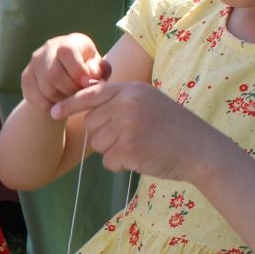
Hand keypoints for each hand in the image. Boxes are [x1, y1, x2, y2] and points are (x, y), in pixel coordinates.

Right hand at [19, 33, 109, 113]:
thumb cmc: (87, 69)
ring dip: (61, 100)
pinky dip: (50, 106)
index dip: (77, 70)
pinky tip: (59, 104)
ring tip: (71, 100)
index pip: (67, 53)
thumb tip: (90, 77)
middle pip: (53, 74)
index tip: (86, 83)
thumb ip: (100, 70)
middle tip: (79, 96)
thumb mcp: (98, 67)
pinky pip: (36, 98)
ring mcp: (34, 64)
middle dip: (70, 90)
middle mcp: (47, 50)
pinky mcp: (26, 78)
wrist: (66, 70)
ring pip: (45, 89)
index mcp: (68, 43)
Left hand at [51, 81, 224, 181]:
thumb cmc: (175, 129)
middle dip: (104, 134)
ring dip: (114, 150)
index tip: (53, 112)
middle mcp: (126, 104)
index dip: (70, 104)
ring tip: (140, 146)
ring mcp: (126, 125)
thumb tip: (88, 109)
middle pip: (92, 123)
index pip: (91, 94)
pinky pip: (108, 160)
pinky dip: (121, 164)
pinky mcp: (128, 148)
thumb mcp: (150, 102)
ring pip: (98, 144)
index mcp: (131, 90)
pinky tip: (142, 158)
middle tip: (131, 138)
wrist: (201, 149)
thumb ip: (122, 101)